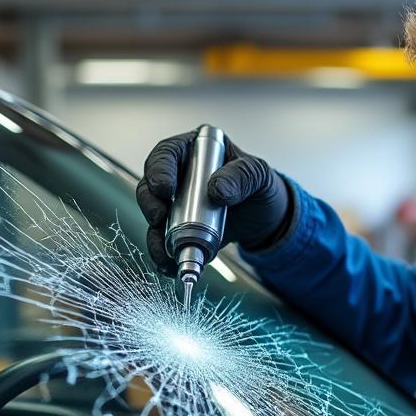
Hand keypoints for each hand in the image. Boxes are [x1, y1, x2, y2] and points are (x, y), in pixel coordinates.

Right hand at [135, 131, 290, 274]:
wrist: (266, 219)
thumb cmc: (261, 187)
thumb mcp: (259, 175)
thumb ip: (242, 176)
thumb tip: (216, 189)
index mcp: (196, 151)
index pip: (168, 152)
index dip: (159, 168)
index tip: (164, 188)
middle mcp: (180, 174)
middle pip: (151, 185)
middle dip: (150, 203)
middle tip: (159, 217)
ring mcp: (177, 202)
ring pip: (153, 215)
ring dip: (154, 235)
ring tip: (166, 251)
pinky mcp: (179, 227)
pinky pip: (164, 239)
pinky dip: (164, 253)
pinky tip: (171, 263)